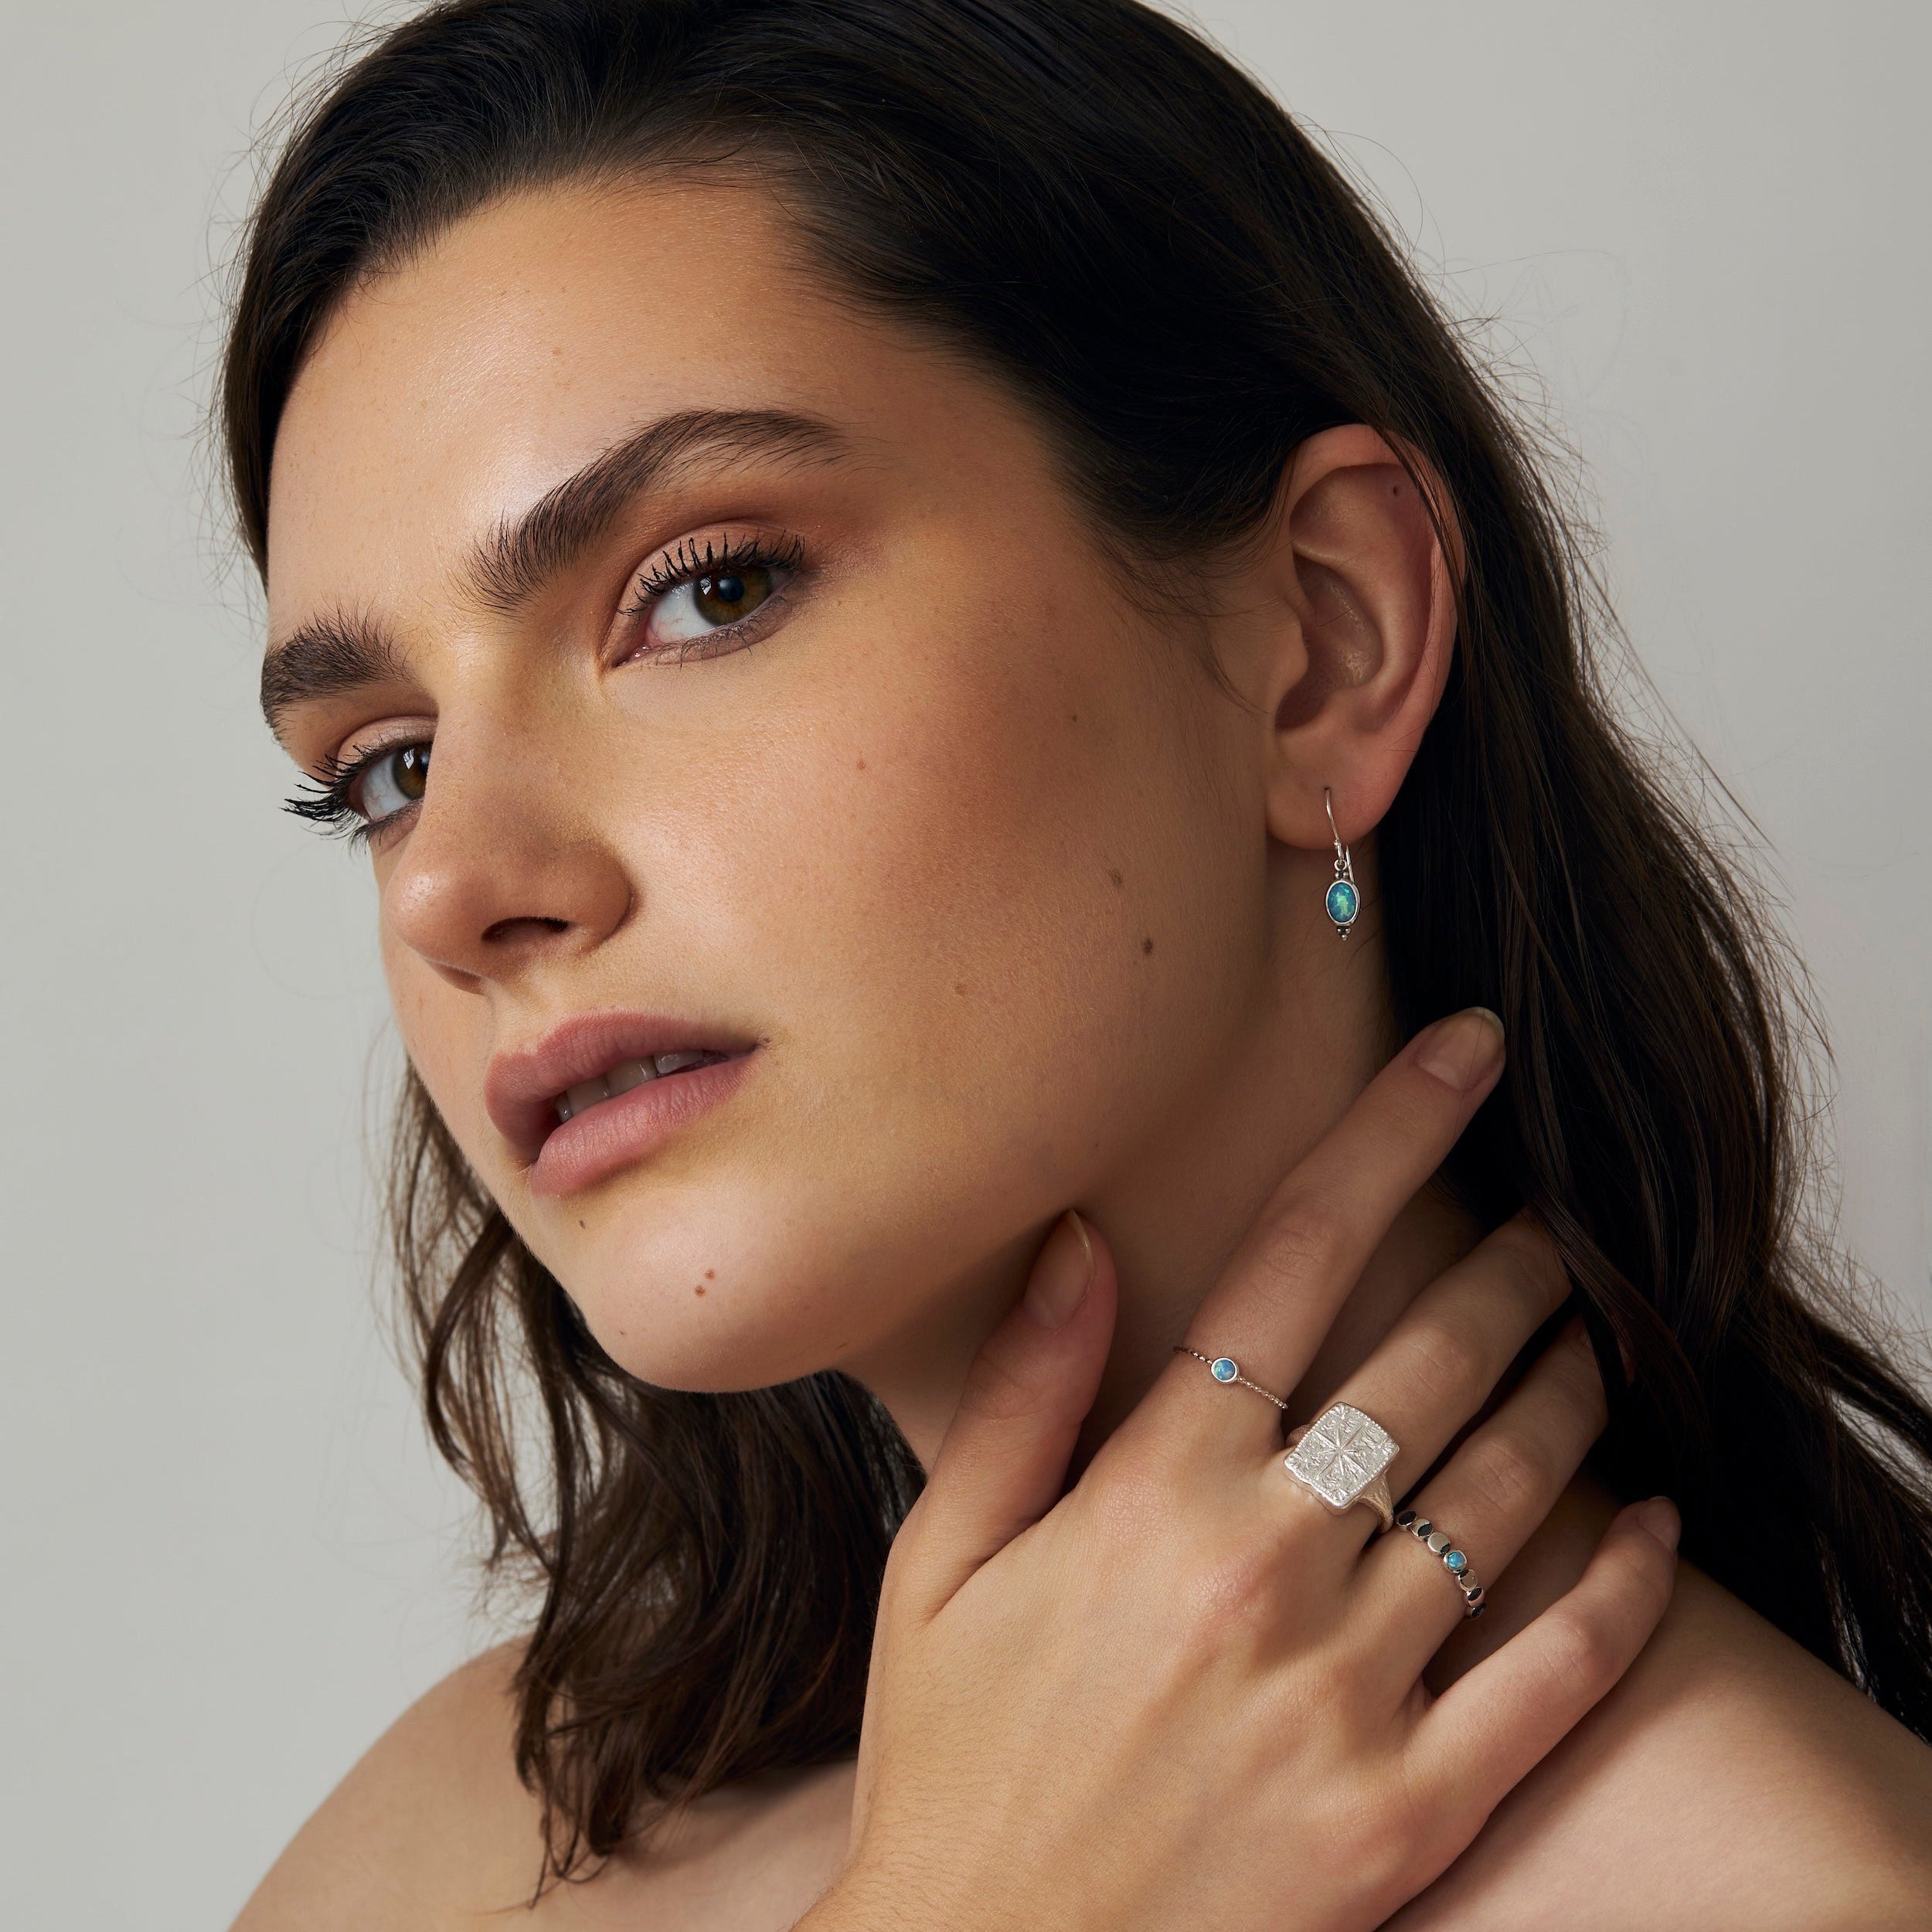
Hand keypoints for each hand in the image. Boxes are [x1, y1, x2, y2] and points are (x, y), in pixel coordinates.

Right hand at [801, 1009, 1678, 1931]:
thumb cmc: (957, 1764)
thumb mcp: (941, 1562)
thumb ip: (1023, 1393)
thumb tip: (1083, 1238)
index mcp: (1152, 1492)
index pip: (1296, 1259)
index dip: (1389, 1130)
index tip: (1464, 1048)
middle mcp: (1265, 1569)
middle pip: (1432, 1361)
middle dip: (1514, 1271)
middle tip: (1551, 1234)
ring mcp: (1348, 1693)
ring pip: (1509, 1493)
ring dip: (1573, 1393)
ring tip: (1599, 1342)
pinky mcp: (1409, 1812)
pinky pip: (1554, 1676)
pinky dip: (1620, 1586)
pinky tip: (1650, 1524)